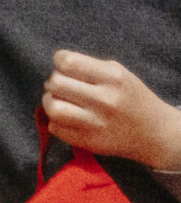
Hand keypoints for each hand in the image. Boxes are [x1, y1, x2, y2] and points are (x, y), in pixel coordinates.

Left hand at [42, 52, 180, 170]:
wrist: (154, 133)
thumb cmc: (130, 98)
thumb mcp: (119, 74)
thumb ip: (89, 67)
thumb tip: (56, 65)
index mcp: (113, 77)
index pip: (68, 62)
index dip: (59, 61)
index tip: (63, 66)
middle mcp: (104, 99)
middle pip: (56, 83)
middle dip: (54, 81)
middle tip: (62, 86)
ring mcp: (95, 122)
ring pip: (52, 108)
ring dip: (49, 102)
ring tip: (58, 100)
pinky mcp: (88, 141)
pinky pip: (55, 128)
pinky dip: (55, 121)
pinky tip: (67, 118)